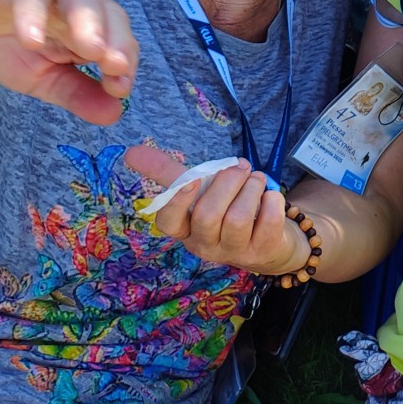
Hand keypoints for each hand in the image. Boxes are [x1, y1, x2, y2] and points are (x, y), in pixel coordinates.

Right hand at [0, 0, 137, 125]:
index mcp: (89, 30)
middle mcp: (77, 6)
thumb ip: (77, 94)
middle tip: (116, 68)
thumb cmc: (6, 46)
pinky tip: (32, 40)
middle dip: (117, 41)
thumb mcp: (43, 79)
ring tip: (92, 50)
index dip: (124, 62)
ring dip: (89, 23)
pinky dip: (33, 14)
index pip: (119, 41)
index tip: (121, 90)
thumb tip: (115, 115)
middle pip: (110, 15)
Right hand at [125, 145, 311, 276]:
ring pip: (237, 218)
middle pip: (207, 215)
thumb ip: (169, 173)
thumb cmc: (228, 208)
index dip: (178, 201)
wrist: (271, 239)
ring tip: (257, 180)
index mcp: (185, 229)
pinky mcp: (263, 251)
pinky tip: (270, 198)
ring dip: (251, 188)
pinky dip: (272, 201)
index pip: (169, 223)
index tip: (193, 178)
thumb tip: (130, 151)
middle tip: (241, 168)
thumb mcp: (200, 190)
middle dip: (226, 183)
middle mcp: (205, 245)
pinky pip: (268, 221)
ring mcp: (234, 252)